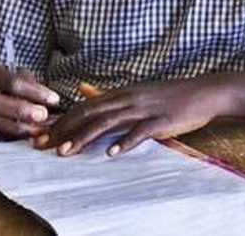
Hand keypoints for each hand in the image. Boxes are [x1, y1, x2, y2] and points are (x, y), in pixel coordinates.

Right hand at [0, 64, 59, 138]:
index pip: (11, 82)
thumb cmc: (5, 83)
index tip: (54, 99)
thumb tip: (52, 100)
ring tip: (39, 129)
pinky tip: (28, 136)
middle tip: (43, 115)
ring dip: (17, 127)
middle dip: (20, 110)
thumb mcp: (16, 75)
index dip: (34, 91)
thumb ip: (30, 85)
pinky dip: (11, 135)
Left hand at [39, 79, 226, 156]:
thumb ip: (109, 94)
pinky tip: (111, 154)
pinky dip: (124, 142)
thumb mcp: (136, 91)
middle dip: (63, 130)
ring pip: (108, 122)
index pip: (83, 106)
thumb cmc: (169, 96)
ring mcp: (143, 109)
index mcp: (120, 93)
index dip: (61, 120)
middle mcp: (127, 98)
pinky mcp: (160, 120)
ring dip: (85, 137)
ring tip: (67, 152)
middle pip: (89, 114)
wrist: (203, 92)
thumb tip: (84, 90)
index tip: (41, 134)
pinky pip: (139, 132)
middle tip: (42, 145)